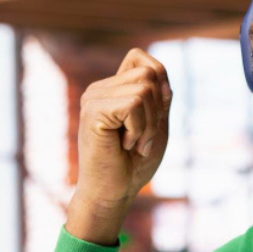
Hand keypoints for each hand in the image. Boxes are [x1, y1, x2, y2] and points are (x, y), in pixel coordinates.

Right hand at [66, 48, 171, 244]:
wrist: (114, 193)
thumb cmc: (133, 165)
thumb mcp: (156, 124)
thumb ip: (160, 96)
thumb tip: (158, 69)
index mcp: (112, 89)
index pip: (141, 58)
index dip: (159, 85)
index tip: (151, 120)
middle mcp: (100, 89)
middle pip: (149, 73)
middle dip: (157, 110)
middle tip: (141, 138)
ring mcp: (93, 97)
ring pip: (145, 88)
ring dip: (148, 123)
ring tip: (133, 143)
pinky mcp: (93, 110)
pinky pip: (134, 103)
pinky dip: (139, 129)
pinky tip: (124, 145)